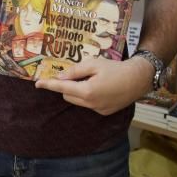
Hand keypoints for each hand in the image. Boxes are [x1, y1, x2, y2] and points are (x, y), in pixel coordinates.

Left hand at [34, 57, 153, 115]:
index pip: (62, 88)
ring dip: (78, 91)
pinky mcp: (105, 112)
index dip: (49, 85)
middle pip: (68, 95)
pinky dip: (88, 96)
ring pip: (78, 101)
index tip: (38, 84)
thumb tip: (60, 76)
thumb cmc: (116, 68)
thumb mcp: (93, 64)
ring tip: (92, 79)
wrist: (138, 79)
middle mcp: (91, 104)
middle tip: (77, 74)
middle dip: (67, 86)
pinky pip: (89, 104)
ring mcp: (98, 110)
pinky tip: (100, 87)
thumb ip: (75, 71)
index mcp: (87, 91)